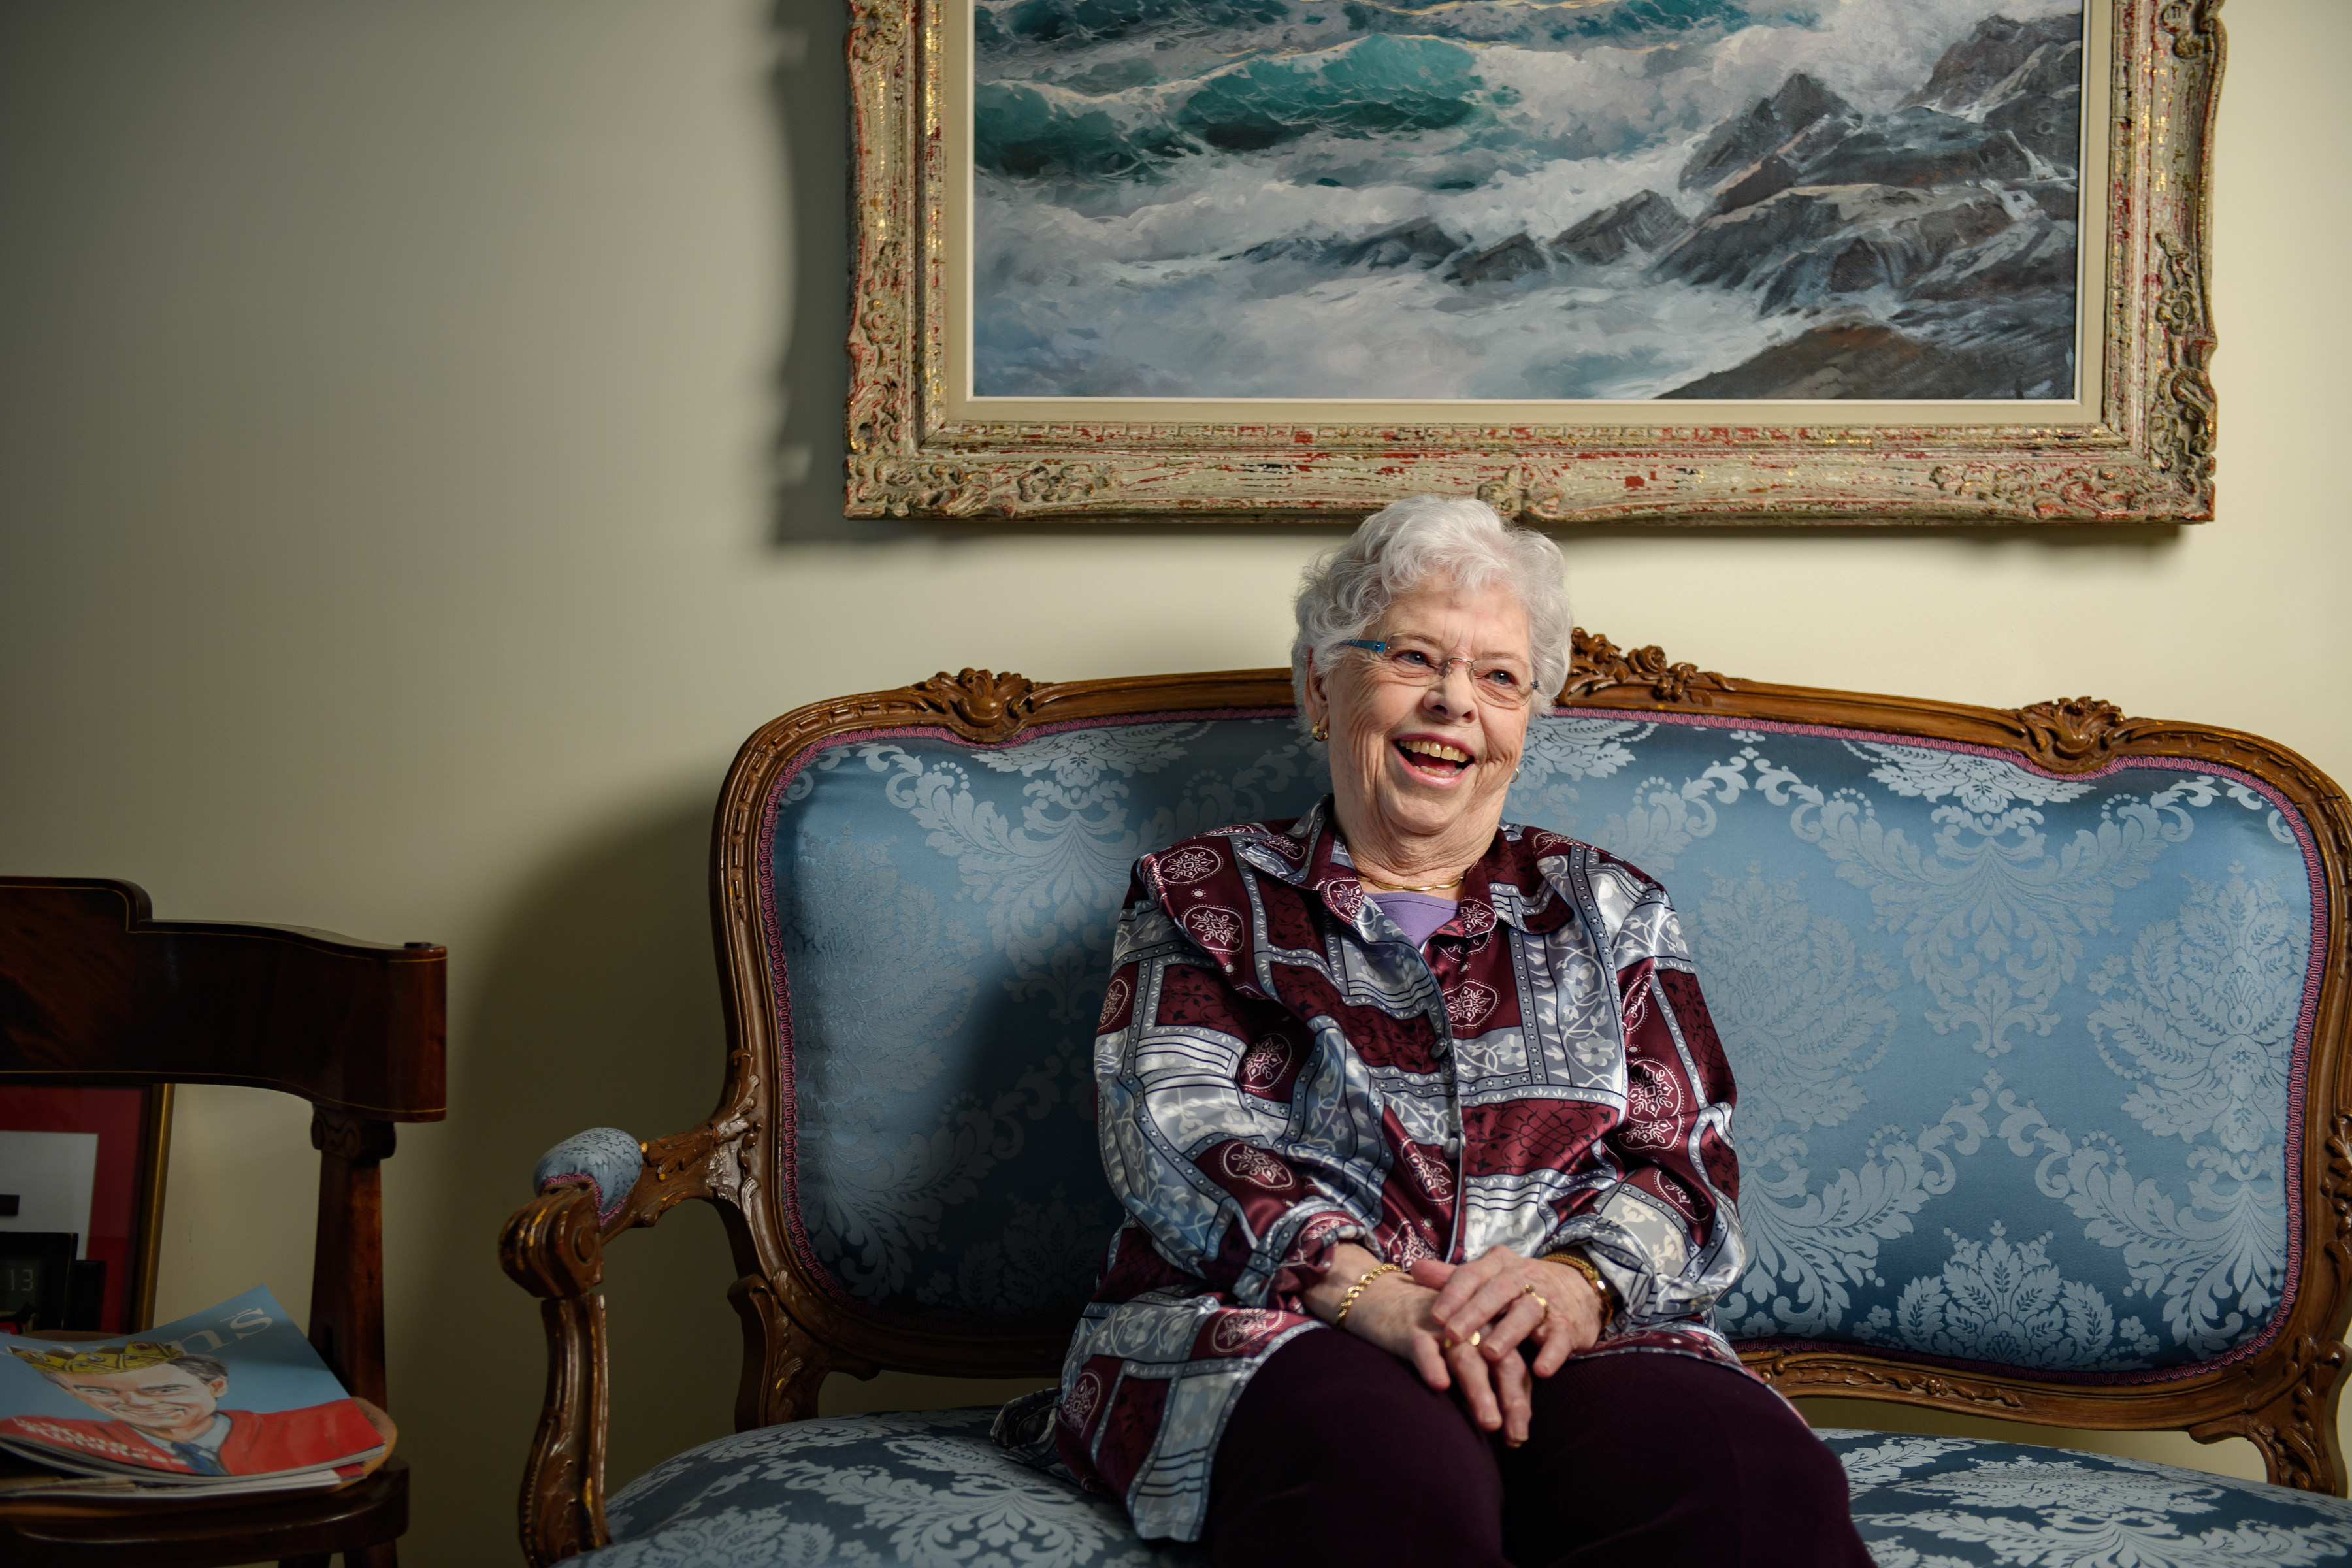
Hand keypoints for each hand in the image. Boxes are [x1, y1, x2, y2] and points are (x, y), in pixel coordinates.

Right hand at [1337, 1262, 1538, 1445]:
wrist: (1374, 1295)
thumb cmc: (1420, 1331)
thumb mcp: (1455, 1349)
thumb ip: (1478, 1375)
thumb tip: (1502, 1423)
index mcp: (1486, 1329)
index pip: (1514, 1365)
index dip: (1521, 1400)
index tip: (1521, 1437)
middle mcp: (1471, 1326)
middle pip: (1500, 1362)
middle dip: (1511, 1400)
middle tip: (1516, 1436)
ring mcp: (1440, 1327)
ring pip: (1467, 1359)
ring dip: (1480, 1391)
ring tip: (1489, 1423)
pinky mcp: (1410, 1328)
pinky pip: (1424, 1348)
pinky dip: (1433, 1365)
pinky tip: (1439, 1385)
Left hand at [1414, 1244, 1606, 1379]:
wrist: (1576, 1288)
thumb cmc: (1517, 1289)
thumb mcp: (1486, 1279)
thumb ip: (1451, 1277)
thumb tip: (1414, 1269)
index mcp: (1498, 1265)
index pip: (1471, 1274)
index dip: (1452, 1294)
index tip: (1435, 1317)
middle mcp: (1522, 1277)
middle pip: (1497, 1291)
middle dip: (1474, 1313)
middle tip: (1454, 1335)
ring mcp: (1547, 1299)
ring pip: (1527, 1312)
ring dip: (1509, 1333)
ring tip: (1490, 1354)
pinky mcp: (1567, 1324)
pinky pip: (1560, 1337)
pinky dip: (1551, 1354)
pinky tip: (1540, 1370)